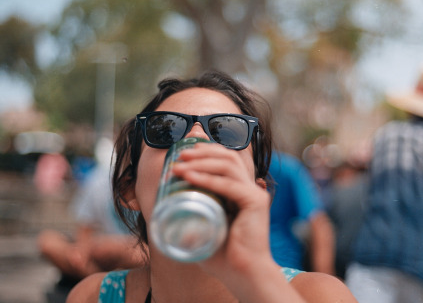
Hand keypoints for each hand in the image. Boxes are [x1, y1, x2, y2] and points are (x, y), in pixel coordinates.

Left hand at [172, 143, 272, 276]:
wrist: (242, 274)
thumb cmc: (222, 254)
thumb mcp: (203, 225)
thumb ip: (191, 212)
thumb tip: (165, 201)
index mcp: (240, 189)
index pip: (225, 159)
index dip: (206, 149)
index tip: (183, 150)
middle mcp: (249, 187)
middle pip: (227, 156)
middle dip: (201, 151)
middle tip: (179, 155)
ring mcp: (254, 193)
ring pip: (228, 165)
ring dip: (201, 162)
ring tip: (178, 166)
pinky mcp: (255, 202)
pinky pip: (230, 185)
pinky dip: (207, 180)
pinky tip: (189, 177)